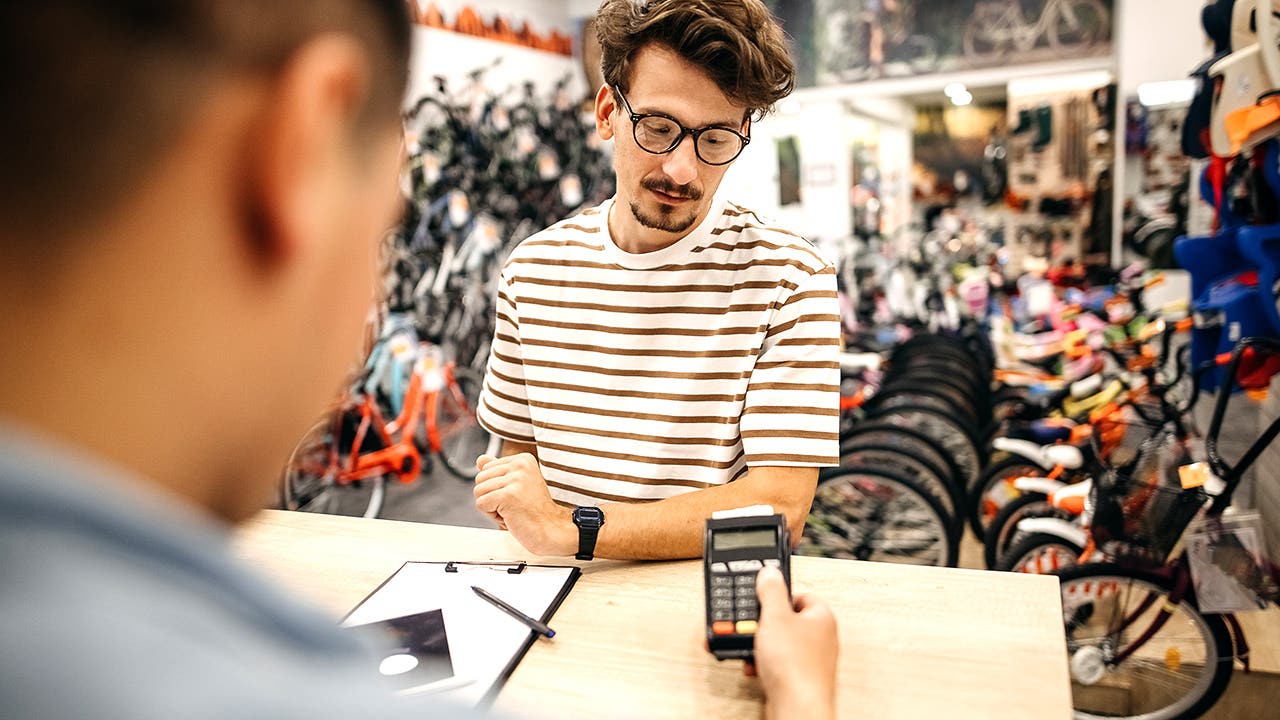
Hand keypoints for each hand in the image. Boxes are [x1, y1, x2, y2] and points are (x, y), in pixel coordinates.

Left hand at [473, 453, 574, 555]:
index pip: (486, 468)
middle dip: (491, 496)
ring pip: (478, 491)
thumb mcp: (516, 486)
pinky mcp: (508, 495)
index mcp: (523, 459)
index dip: (496, 487)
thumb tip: (481, 459)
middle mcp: (520, 465)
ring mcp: (515, 479)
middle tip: (514, 505)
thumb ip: (498, 471)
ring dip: (492, 507)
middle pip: (479, 478)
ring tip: (513, 510)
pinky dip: (492, 515)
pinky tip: (511, 516)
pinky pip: (481, 504)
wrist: (551, 530)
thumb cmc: (534, 512)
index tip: (516, 496)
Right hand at [751, 566, 837, 719]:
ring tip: (750, 647)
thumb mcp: (774, 617)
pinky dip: (762, 662)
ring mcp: (811, 659)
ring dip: (759, 644)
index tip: (761, 594)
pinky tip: (754, 665)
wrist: (797, 708)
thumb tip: (770, 573)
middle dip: (763, 623)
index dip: (778, 594)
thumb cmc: (795, 666)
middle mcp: (820, 636)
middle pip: (785, 618)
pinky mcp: (799, 678)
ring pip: (778, 642)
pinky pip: (777, 663)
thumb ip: (771, 591)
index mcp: (821, 616)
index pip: (799, 593)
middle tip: (751, 624)